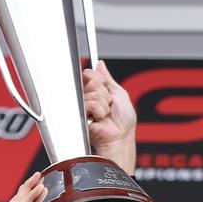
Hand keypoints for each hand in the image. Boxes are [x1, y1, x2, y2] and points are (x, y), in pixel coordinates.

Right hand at [83, 61, 136, 175]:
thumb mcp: (119, 93)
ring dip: (103, 105)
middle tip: (108, 105)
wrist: (120, 137)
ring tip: (104, 115)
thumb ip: (108, 78)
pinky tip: (99, 119)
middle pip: (91, 82)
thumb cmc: (123, 120)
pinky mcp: (79, 115)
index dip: (99, 80)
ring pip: (92, 93)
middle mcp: (87, 97)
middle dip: (104, 94)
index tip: (106, 88)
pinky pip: (90, 104)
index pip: (90, 74)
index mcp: (96, 91)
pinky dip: (99, 111)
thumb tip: (100, 64)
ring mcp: (82, 106)